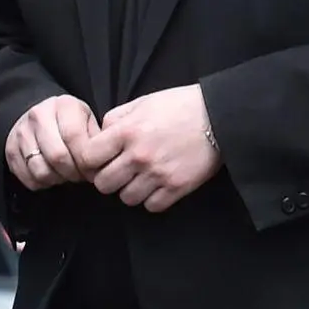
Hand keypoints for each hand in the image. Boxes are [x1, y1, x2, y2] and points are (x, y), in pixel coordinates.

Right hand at [4, 94, 104, 191]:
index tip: (93, 169)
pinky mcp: (10, 150)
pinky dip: (42, 184)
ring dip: (57, 180)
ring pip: (41, 171)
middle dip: (73, 173)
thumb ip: (97, 139)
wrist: (38, 116)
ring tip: (65, 175)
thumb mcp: (87, 121)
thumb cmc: (70, 122)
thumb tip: (103, 163)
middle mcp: (38, 115)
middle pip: (57, 156)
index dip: (86, 160)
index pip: (74, 137)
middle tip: (80, 176)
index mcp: (63, 105)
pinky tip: (51, 176)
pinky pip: (27, 178)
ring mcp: (21, 133)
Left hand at [88, 84, 221, 210]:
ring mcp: (158, 173)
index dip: (90, 162)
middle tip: (120, 172)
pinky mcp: (178, 187)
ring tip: (141, 179)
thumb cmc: (179, 106)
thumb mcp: (142, 103)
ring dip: (130, 190)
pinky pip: (152, 206)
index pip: (88, 158)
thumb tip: (98, 136)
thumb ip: (115, 119)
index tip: (99, 162)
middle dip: (108, 179)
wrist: (220, 115)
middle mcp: (139, 155)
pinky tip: (158, 186)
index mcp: (126, 132)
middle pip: (103, 184)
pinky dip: (152, 199)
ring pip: (126, 198)